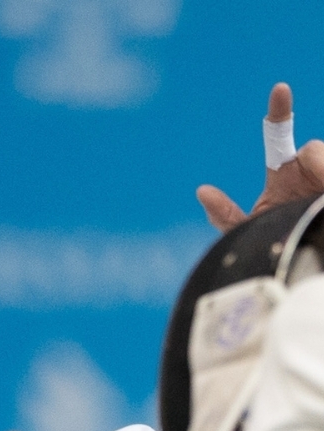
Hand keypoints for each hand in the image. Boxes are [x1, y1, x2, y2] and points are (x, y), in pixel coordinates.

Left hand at [198, 83, 323, 233]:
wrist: (304, 255)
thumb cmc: (276, 246)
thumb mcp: (248, 232)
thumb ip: (225, 215)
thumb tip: (202, 191)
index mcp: (283, 176)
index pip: (278, 138)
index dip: (279, 113)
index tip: (280, 89)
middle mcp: (308, 168)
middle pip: (312, 148)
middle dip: (314, 162)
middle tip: (314, 187)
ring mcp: (322, 171)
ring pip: (318, 152)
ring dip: (320, 172)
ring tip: (318, 201)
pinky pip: (323, 161)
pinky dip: (323, 173)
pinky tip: (320, 196)